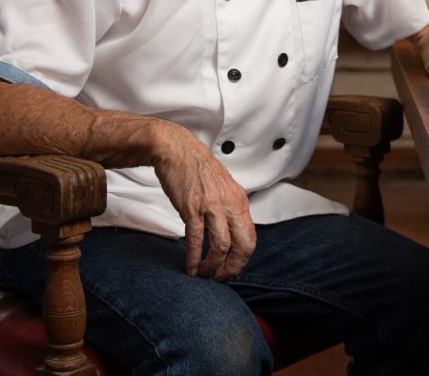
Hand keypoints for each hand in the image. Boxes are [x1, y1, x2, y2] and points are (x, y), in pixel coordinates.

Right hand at [151, 122, 255, 279]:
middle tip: (220, 277)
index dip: (242, 259)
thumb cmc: (198, 169)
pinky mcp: (192, 208)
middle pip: (242, 245)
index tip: (231, 268)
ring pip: (221, 246)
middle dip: (232, 268)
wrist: (177, 150)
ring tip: (203, 273)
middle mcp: (230, 204)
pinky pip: (196, 240)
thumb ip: (230, 209)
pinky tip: (190, 267)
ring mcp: (212, 207)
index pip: (250, 237)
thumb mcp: (224, 188)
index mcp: (239, 201)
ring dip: (212, 266)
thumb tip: (232, 232)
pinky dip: (194, 258)